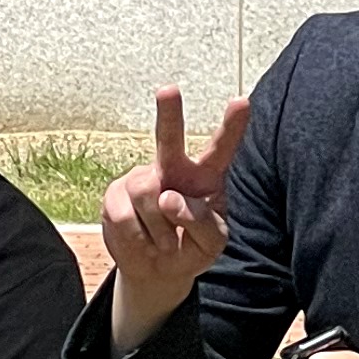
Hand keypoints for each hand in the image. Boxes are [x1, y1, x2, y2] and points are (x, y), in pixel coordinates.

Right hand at [101, 87, 252, 341]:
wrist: (157, 269)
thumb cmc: (192, 249)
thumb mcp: (212, 244)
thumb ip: (201, 222)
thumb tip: (168, 197)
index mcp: (206, 175)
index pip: (221, 148)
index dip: (232, 126)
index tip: (242, 102)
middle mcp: (173, 168)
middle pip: (168, 138)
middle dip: (168, 113)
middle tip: (169, 89)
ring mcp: (142, 179)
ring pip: (147, 193)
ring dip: (158, 227)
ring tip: (165, 242)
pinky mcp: (115, 195)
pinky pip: (123, 214)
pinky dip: (137, 237)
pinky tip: (144, 242)